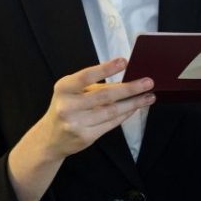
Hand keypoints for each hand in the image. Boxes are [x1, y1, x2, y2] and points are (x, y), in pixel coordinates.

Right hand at [35, 57, 154, 159]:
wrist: (50, 138)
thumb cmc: (66, 107)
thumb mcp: (73, 91)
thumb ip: (94, 85)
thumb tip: (127, 79)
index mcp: (64, 88)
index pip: (86, 76)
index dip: (106, 69)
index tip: (125, 62)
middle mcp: (68, 106)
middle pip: (104, 96)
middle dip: (130, 89)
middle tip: (148, 82)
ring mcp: (76, 123)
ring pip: (111, 111)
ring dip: (133, 103)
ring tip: (149, 96)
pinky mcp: (86, 137)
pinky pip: (111, 123)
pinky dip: (125, 114)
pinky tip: (135, 108)